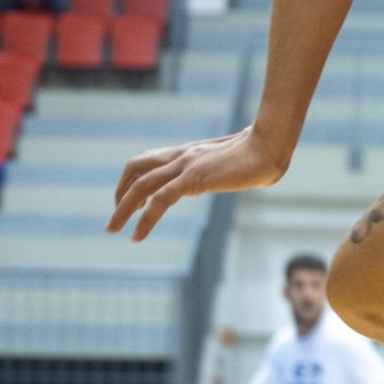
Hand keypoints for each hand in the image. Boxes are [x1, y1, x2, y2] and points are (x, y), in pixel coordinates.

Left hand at [111, 125, 289, 240]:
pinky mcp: (193, 178)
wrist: (270, 147)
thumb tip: (234, 175)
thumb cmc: (262, 154)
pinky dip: (144, 219)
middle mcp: (182, 155)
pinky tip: (137, 235)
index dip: (132, 180)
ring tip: (113, 229)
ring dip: (122, 208)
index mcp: (189, 152)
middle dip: (120, 193)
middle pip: (136, 169)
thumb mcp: (234, 162)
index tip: (131, 202)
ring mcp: (186, 165)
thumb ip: (223, 169)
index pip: (148, 160)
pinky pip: (159, 199)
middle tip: (114, 218)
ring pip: (140, 185)